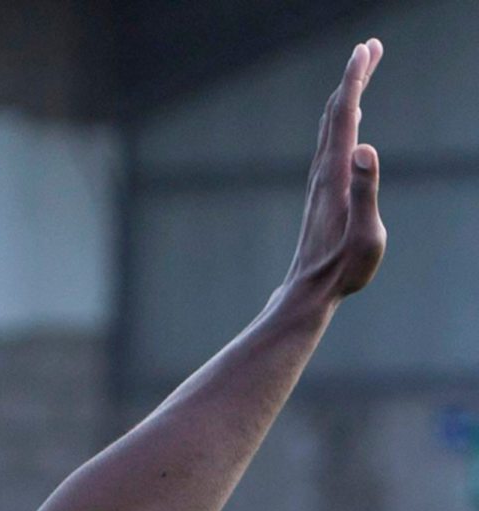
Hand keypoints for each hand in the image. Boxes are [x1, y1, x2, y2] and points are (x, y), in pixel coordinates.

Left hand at [285, 39, 386, 304]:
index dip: (356, 79)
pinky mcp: (320, 194)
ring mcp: (319, 183)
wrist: (308, 294)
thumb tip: (365, 149)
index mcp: (337, 175)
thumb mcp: (365, 236)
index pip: (346, 115)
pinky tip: (350, 123)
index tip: (366, 48)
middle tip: (371, 47)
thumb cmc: (341, 271)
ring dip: (347, 95)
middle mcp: (323, 173)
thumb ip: (367, 192)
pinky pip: (330, 144)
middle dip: (353, 77)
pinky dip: (341, 121)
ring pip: (331, 127)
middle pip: (336, 113)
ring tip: (362, 73)